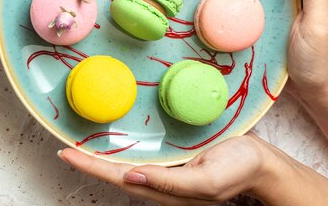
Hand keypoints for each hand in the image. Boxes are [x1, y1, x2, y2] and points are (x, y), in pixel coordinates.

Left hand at [58, 134, 274, 205]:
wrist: (263, 163)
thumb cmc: (238, 169)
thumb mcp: (207, 180)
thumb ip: (170, 182)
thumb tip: (131, 177)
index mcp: (166, 189)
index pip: (119, 178)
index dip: (91, 167)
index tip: (67, 153)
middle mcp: (160, 182)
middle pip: (116, 173)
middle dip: (90, 162)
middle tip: (65, 145)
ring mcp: (166, 171)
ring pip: (126, 165)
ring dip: (102, 155)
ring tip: (80, 142)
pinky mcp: (173, 159)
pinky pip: (140, 155)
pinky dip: (121, 148)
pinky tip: (112, 138)